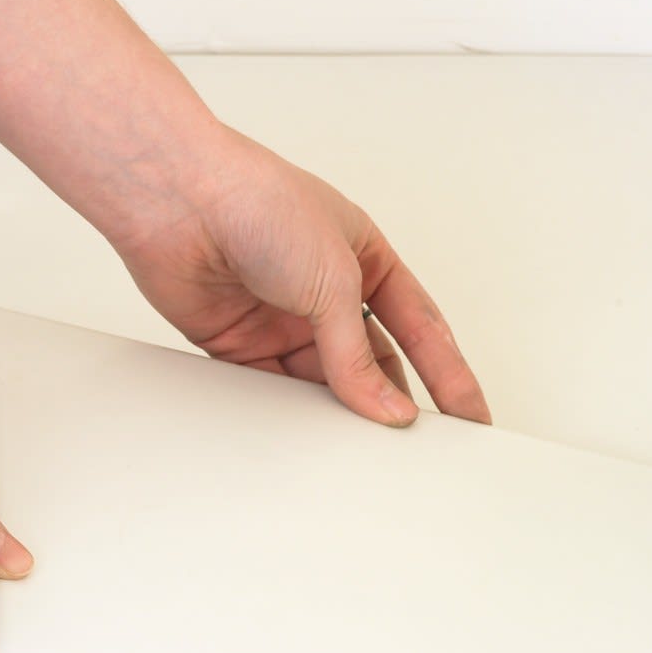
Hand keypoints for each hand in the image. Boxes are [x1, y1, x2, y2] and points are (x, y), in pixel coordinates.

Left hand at [114, 125, 490, 426]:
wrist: (180, 203)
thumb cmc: (260, 203)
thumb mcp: (334, 279)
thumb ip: (357, 353)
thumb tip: (384, 406)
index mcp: (365, 258)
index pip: (420, 328)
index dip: (449, 374)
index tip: (472, 416)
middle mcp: (324, 290)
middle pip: (374, 361)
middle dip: (396, 402)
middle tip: (423, 446)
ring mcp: (282, 318)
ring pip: (325, 383)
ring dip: (343, 413)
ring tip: (366, 448)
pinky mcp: (240, 343)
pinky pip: (275, 391)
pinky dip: (292, 414)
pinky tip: (310, 434)